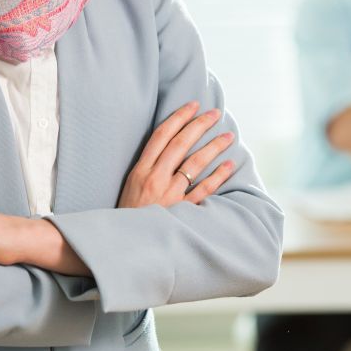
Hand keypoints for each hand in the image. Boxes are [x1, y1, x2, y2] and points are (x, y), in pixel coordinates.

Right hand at [118, 100, 237, 208]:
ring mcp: (169, 195)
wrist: (122, 245)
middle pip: (180, 144)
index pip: (161, 136)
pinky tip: (229, 166)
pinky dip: (217, 177)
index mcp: (139, 170)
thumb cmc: (127, 215)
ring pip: (194, 164)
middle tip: (215, 113)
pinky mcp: (180, 212)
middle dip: (199, 125)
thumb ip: (147, 168)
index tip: (193, 105)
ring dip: (213, 147)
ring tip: (228, 136)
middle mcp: (154, 179)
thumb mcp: (130, 186)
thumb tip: (168, 147)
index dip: (178, 117)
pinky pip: (203, 191)